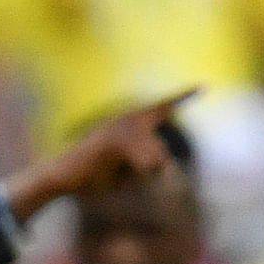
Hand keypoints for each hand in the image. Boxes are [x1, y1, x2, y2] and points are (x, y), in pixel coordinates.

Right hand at [3, 87, 197, 221]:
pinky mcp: (117, 140)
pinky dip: (130, 174)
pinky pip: (142, 164)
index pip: (161, 108)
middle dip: (143, 172)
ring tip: (108, 170)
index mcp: (131, 122)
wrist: (59, 177)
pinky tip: (110, 169)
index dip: (182, 97)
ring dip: (133, 176)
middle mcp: (129, 118)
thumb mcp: (125, 172)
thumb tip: (163, 166)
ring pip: (153, 162)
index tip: (203, 86)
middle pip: (160, 154)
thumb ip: (147, 165)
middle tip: (115, 171)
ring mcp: (122, 127)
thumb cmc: (90, 176)